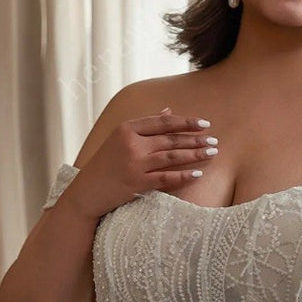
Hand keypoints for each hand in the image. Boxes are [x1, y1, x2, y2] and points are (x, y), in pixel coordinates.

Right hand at [62, 107, 219, 220]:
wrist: (87, 191)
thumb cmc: (105, 164)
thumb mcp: (120, 138)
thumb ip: (145, 125)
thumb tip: (169, 110)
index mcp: (126, 128)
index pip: (163, 122)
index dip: (185, 122)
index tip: (204, 124)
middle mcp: (131, 144)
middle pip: (170, 139)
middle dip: (195, 139)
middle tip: (214, 141)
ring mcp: (134, 164)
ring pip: (172, 156)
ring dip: (195, 154)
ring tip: (212, 153)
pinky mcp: (137, 183)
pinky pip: (166, 178)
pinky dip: (183, 175)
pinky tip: (198, 173)